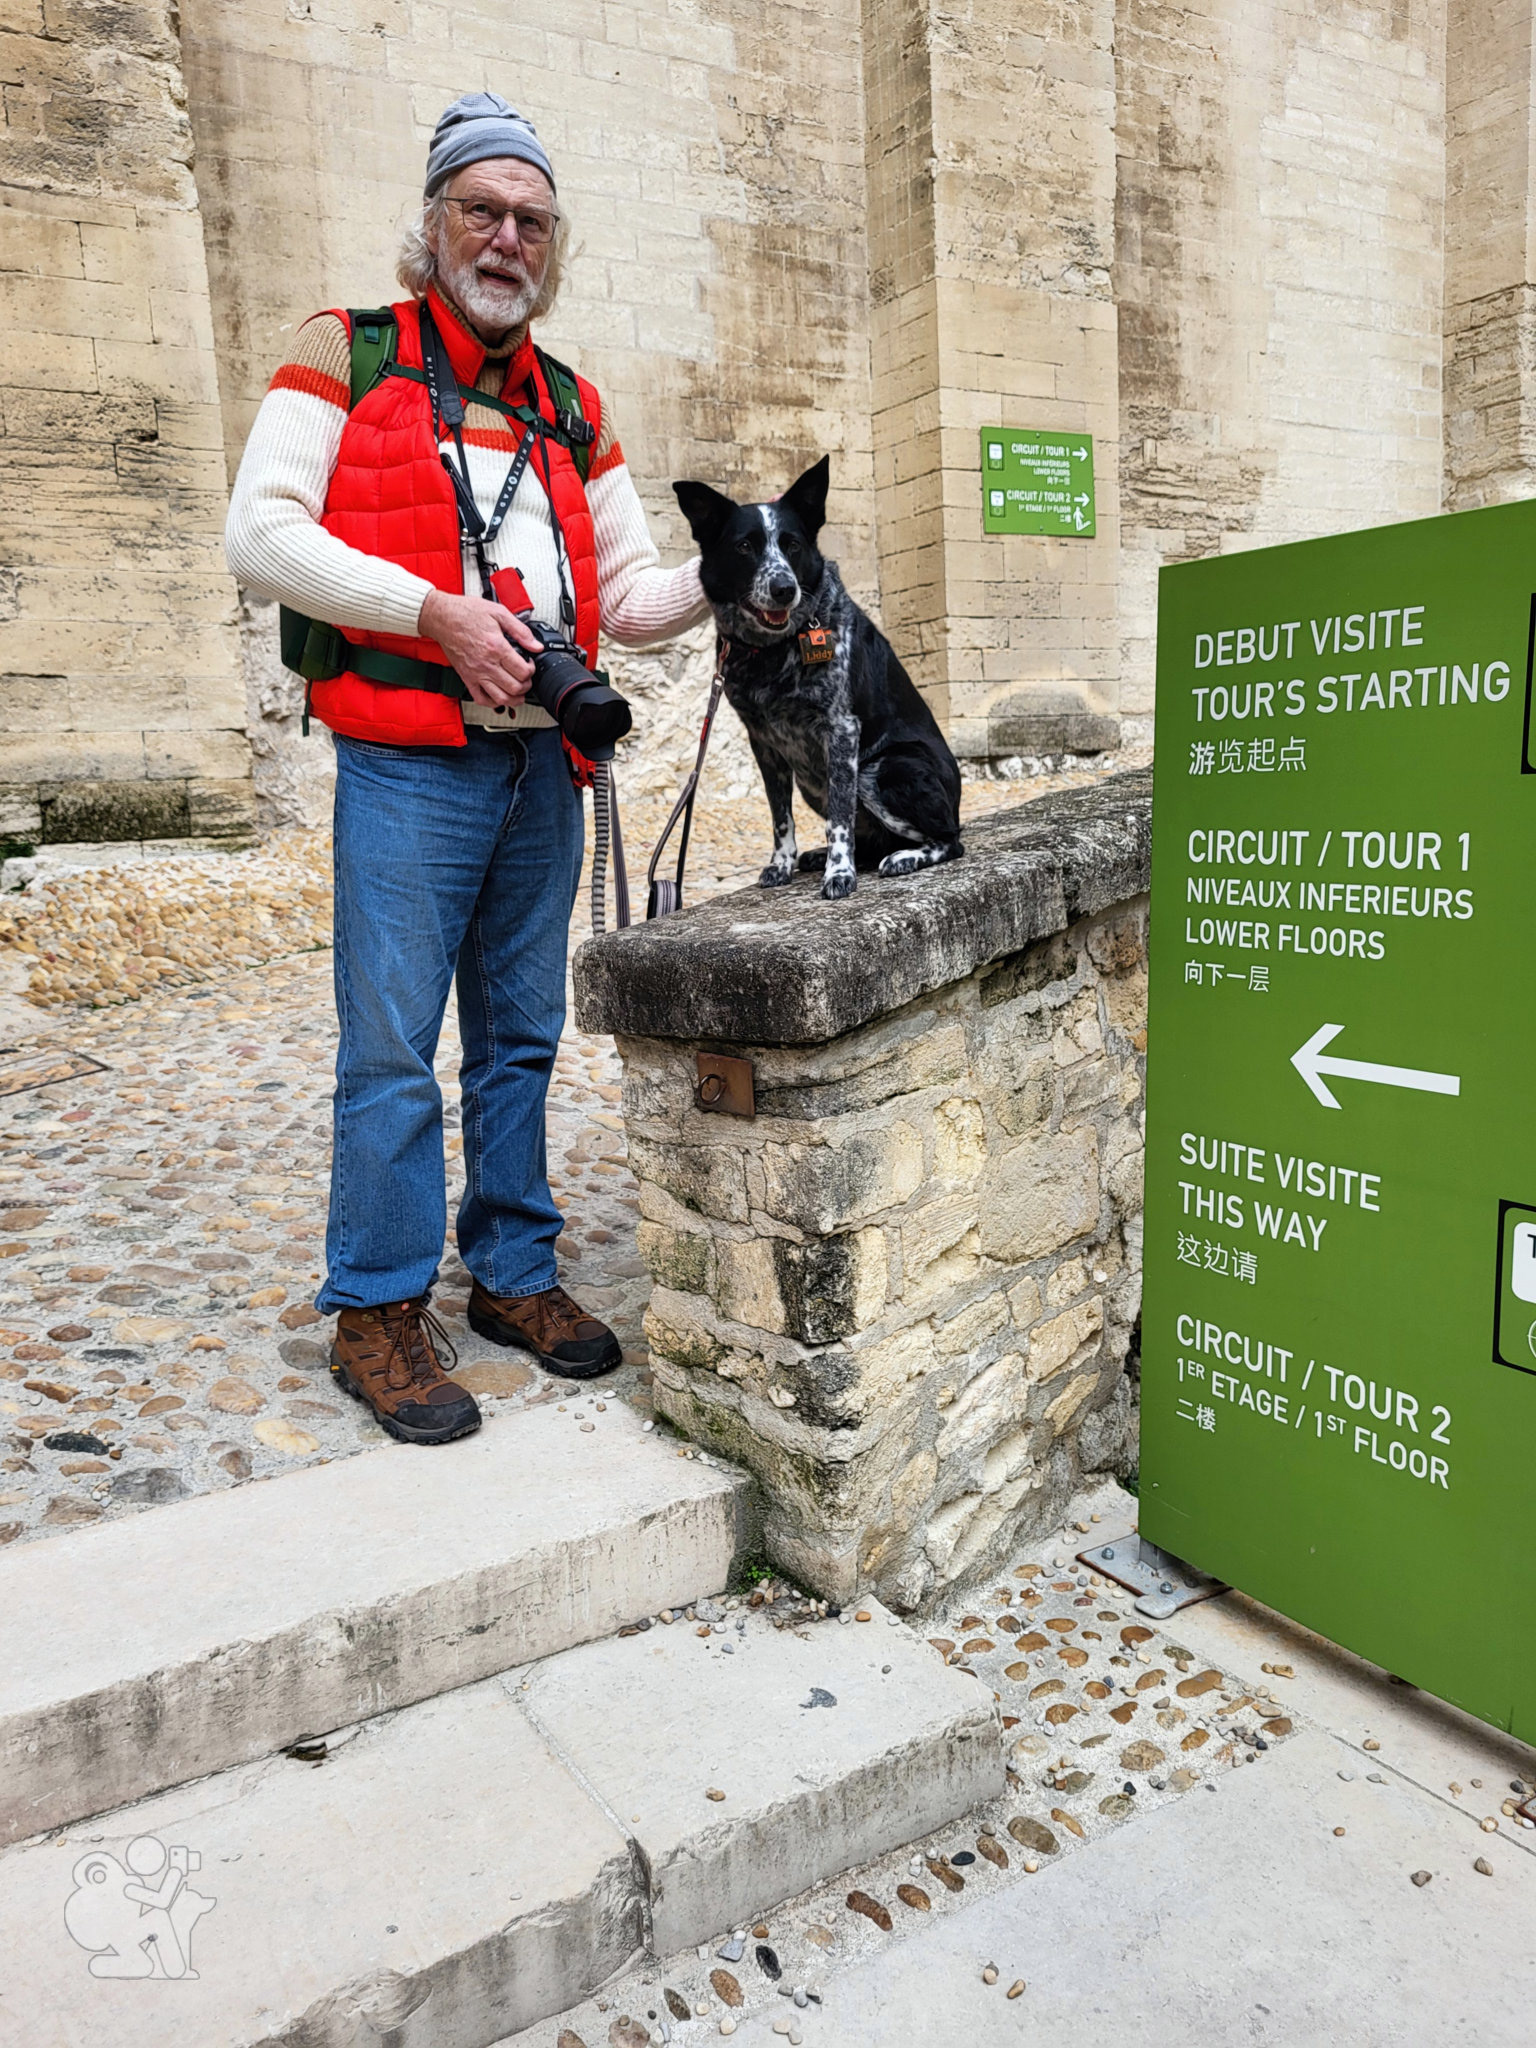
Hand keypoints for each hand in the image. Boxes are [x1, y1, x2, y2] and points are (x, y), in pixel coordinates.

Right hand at [418, 589, 539, 707]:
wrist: (442, 617)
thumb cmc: (466, 613)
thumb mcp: (498, 613)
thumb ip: (520, 630)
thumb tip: (536, 645)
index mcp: (496, 647)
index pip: (523, 671)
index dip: (531, 670)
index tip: (529, 664)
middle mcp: (486, 664)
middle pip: (515, 687)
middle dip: (526, 685)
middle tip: (526, 678)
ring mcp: (475, 674)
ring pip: (501, 698)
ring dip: (514, 699)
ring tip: (518, 691)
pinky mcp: (466, 678)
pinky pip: (481, 699)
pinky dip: (494, 703)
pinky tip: (500, 695)